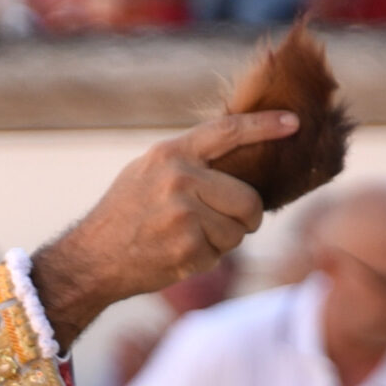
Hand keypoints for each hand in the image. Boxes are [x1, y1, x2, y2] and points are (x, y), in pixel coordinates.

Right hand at [30, 109, 297, 348]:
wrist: (91, 259)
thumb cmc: (123, 216)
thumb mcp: (148, 172)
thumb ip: (188, 163)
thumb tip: (240, 165)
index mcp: (171, 153)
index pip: (229, 132)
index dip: (265, 127)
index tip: (294, 124)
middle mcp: (179, 179)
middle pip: (248, 198)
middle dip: (247, 217)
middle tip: (233, 224)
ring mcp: (184, 215)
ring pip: (237, 231)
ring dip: (223, 241)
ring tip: (188, 239)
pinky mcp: (187, 248)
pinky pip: (219, 256)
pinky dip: (205, 261)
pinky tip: (177, 256)